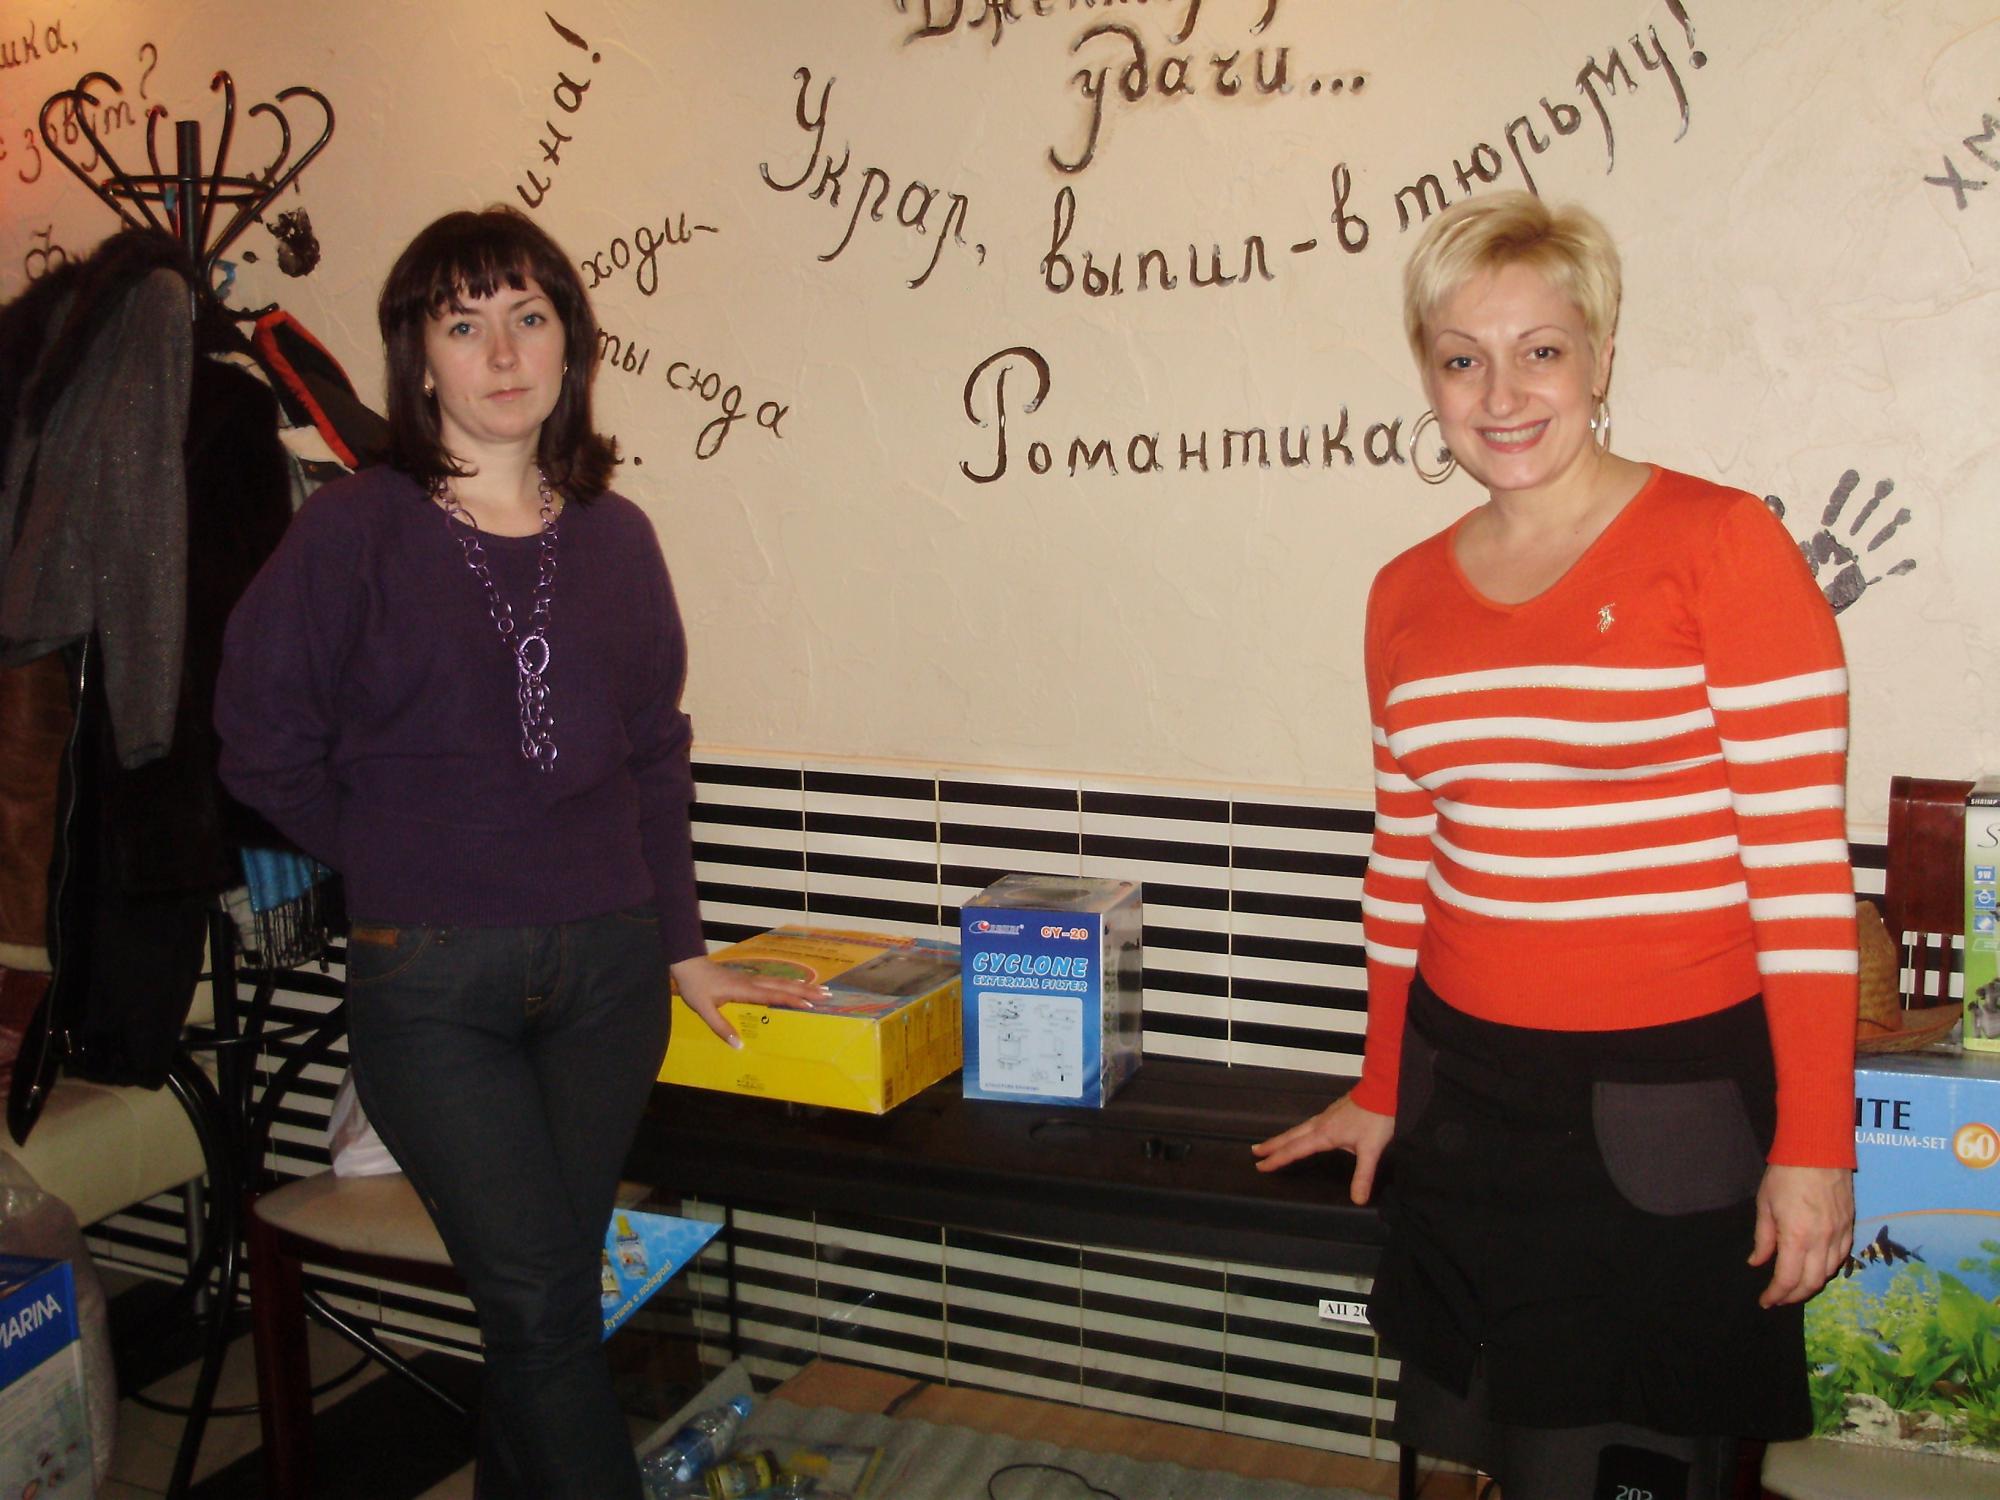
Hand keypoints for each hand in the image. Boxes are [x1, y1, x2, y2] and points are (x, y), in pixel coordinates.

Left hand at [669, 955, 827, 1048]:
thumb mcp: (705, 1010)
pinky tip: (795, 986)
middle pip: (784, 986)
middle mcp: (753, 983)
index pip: (774, 995)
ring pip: (781, 982)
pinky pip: (774, 981)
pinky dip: (789, 984)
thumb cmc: (696, 988)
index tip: (810, 1004)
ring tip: (820, 988)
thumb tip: (739, 1046)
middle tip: (828, 994)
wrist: (689, 966)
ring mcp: (752, 979)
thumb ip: (721, 1028)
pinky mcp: (748, 979)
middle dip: (807, 990)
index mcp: (745, 991)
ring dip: (802, 985)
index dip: (792, 999)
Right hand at [1251, 1094, 1395, 1204]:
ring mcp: (1326, 1116)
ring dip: (1283, 1137)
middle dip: (1272, 1145)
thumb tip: (1358, 1200)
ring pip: (1298, 1129)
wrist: (1383, 1090)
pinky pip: (1308, 1124)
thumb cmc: (1376, 1118)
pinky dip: (1297, 1131)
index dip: (1277, 1159)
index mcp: (1324, 1135)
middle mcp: (1320, 1124)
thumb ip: (1363, 1176)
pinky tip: (1302, 1133)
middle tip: (1254, 1152)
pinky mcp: (1333, 1111)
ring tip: (1271, 1143)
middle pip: (1290, 1137)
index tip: (1261, 1166)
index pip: (1295, 1150)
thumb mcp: (1371, 1150)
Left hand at [1749, 1163, 1853, 1306]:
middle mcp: (1822, 1241)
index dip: (1776, 1295)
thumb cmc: (1785, 1175)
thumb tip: (1757, 1263)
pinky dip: (1827, 1269)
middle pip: (1811, 1283)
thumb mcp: (1765, 1205)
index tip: (1766, 1301)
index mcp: (1797, 1237)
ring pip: (1828, 1273)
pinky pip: (1841, 1257)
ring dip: (1811, 1284)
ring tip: (1794, 1286)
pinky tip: (1815, 1267)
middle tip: (1779, 1298)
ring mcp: (1839, 1235)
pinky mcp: (1850, 1226)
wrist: (1819, 1150)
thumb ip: (1763, 1238)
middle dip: (1794, 1296)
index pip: (1788, 1279)